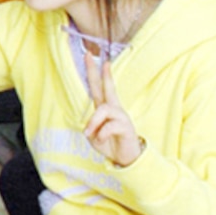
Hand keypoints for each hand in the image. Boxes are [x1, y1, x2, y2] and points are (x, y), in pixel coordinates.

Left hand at [82, 48, 142, 167]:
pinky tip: (102, 139)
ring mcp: (121, 116)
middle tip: (89, 55)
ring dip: (94, 122)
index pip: (98, 87)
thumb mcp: (94, 136)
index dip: (94, 73)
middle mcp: (114, 109)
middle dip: (97, 71)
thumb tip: (91, 125)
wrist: (126, 159)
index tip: (90, 56)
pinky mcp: (126, 127)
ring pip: (104, 109)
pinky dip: (102, 134)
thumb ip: (91, 127)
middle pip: (106, 87)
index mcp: (105, 109)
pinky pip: (109, 126)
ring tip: (89, 133)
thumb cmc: (110, 144)